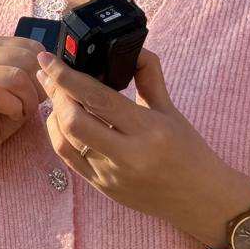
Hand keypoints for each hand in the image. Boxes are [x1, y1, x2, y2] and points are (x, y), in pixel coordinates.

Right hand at [0, 34, 47, 189]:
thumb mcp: (18, 87)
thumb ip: (31, 70)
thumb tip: (53, 63)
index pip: (30, 47)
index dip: (44, 72)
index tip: (36, 92)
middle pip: (24, 60)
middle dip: (37, 88)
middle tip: (29, 106)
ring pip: (14, 77)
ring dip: (26, 101)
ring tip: (19, 113)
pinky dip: (13, 109)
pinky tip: (11, 117)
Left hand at [39, 48, 246, 244]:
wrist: (202, 200)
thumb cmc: (189, 151)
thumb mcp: (170, 110)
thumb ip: (148, 76)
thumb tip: (131, 47)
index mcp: (149, 130)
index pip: (98, 98)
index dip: (67, 76)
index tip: (47, 58)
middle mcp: (128, 155)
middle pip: (75, 120)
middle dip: (56, 93)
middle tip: (49, 74)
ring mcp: (111, 175)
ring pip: (65, 140)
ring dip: (54, 112)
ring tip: (54, 93)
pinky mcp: (102, 188)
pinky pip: (67, 158)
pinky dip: (57, 133)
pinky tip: (59, 118)